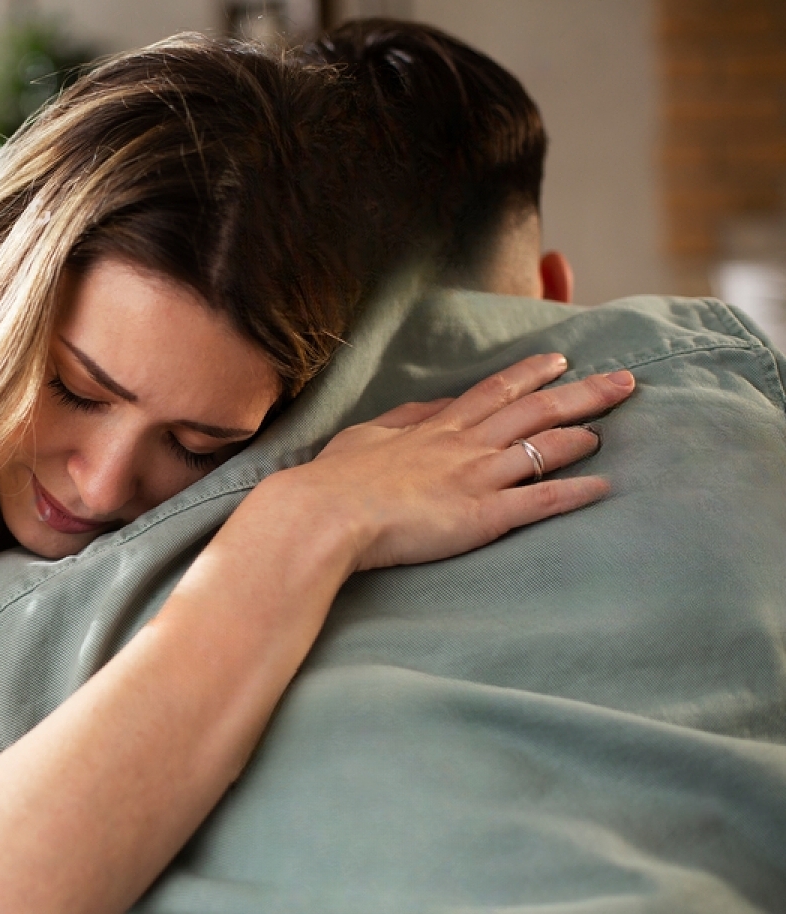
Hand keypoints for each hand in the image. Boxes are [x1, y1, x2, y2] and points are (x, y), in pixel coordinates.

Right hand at [285, 353, 633, 571]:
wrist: (325, 513)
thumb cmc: (334, 480)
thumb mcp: (364, 436)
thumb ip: (403, 419)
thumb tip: (430, 408)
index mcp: (435, 428)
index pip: (493, 392)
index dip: (530, 374)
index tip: (560, 361)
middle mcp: (464, 445)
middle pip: (535, 410)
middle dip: (583, 393)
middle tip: (624, 381)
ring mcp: (476, 478)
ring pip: (544, 448)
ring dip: (582, 437)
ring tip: (611, 431)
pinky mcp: (482, 516)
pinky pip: (540, 501)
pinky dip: (576, 493)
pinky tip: (605, 488)